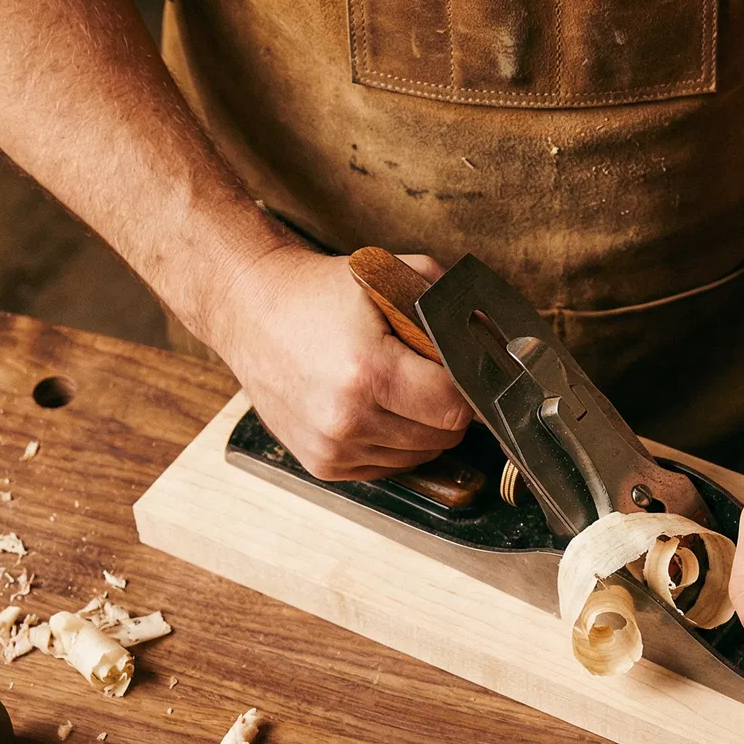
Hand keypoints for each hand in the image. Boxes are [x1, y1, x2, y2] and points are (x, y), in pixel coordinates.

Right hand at [208, 244, 471, 479]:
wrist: (249, 309)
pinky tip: (372, 407)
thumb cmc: (317, 293)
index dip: (466, 386)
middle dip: (446, 407)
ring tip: (393, 387)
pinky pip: (386, 467)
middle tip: (426, 374)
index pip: (455, 406)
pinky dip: (392, 443)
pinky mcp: (322, 465)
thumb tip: (493, 337)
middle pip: (441, 436)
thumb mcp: (388, 276)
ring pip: (418, 457)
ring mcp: (332, 448)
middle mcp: (347, 419)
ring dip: (420, 427)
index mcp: (367, 372)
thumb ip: (446, 301)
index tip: (460, 370)